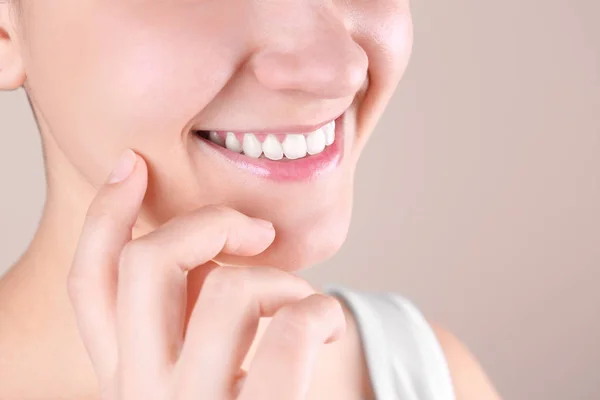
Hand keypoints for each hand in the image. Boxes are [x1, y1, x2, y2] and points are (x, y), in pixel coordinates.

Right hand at [67, 149, 345, 399]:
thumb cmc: (247, 398)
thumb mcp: (195, 364)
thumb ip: (181, 312)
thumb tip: (203, 241)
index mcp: (124, 373)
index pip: (89, 284)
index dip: (103, 216)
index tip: (132, 164)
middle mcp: (143, 393)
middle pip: (147, 264)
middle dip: (209, 224)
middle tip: (256, 230)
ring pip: (228, 289)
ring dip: (281, 278)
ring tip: (301, 301)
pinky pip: (289, 330)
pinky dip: (319, 309)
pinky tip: (325, 322)